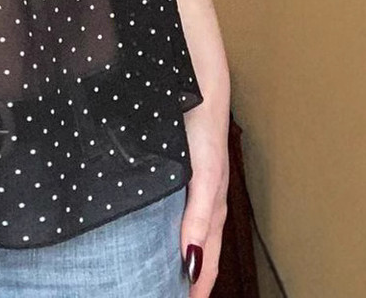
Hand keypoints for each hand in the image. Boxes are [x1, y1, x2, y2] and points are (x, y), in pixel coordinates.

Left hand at [179, 98, 229, 295]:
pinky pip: (179, 212)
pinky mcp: (181, 174)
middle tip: (168, 294)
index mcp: (211, 209)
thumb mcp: (202, 176)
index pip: (207, 263)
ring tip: (161, 275)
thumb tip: (193, 259)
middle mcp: (203, 204)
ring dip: (180, 257)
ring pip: (188, 234)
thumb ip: (198, 216)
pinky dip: (173, 231)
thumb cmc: (203, 130)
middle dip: (189, 278)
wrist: (198, 88)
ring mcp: (193, 189)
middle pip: (199, 253)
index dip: (197, 287)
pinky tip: (154, 231)